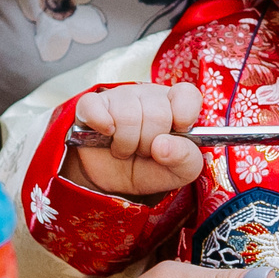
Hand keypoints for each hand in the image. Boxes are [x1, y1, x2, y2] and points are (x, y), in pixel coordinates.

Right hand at [65, 82, 203, 197]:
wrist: (114, 183)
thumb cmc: (151, 169)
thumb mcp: (180, 171)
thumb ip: (185, 158)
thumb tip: (163, 145)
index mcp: (175, 105)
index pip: (187, 94)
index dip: (184, 116)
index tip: (178, 133)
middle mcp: (148, 96)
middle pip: (157, 113)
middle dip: (150, 144)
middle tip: (144, 151)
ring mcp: (119, 97)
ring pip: (127, 114)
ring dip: (126, 143)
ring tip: (125, 149)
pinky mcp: (91, 105)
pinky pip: (94, 106)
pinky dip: (101, 123)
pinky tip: (106, 134)